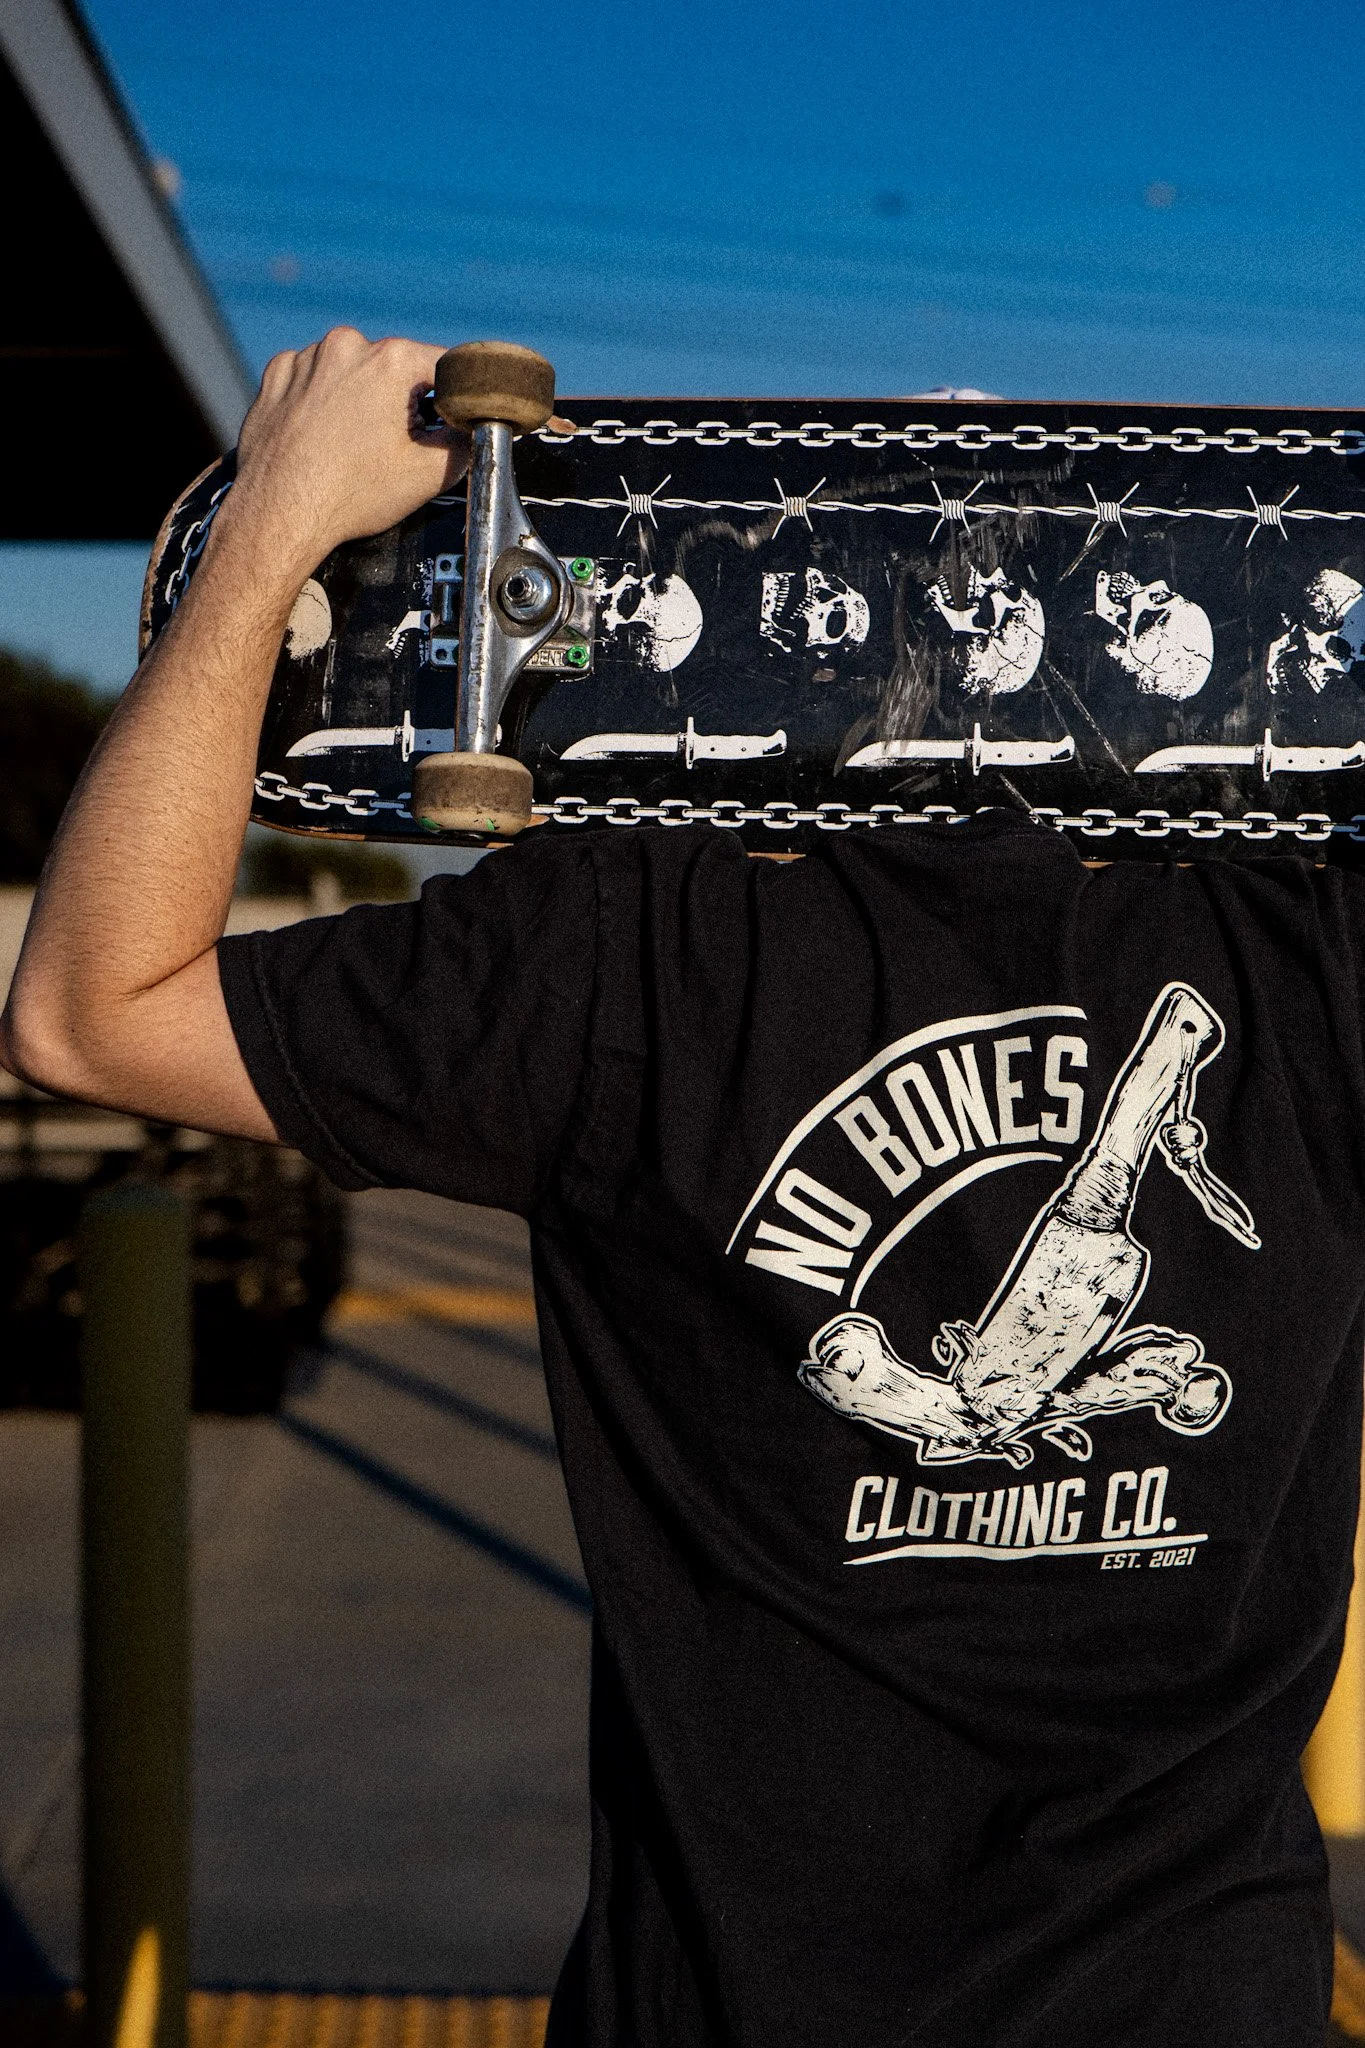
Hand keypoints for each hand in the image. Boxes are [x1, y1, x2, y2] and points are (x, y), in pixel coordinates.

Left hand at [216, 327, 469, 585]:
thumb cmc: (349, 495)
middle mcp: (345, 347)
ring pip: (350, 373)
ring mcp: (306, 359)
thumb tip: (473, 432)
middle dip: (399, 401)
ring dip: (358, 400)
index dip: (453, 395)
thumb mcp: (429, 476)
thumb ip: (465, 445)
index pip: (443, 365)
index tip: (449, 418)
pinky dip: (321, 403)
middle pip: (392, 368)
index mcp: (389, 360)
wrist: (278, 515)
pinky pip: (312, 381)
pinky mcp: (276, 377)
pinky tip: (322, 438)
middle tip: (393, 445)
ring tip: (352, 447)